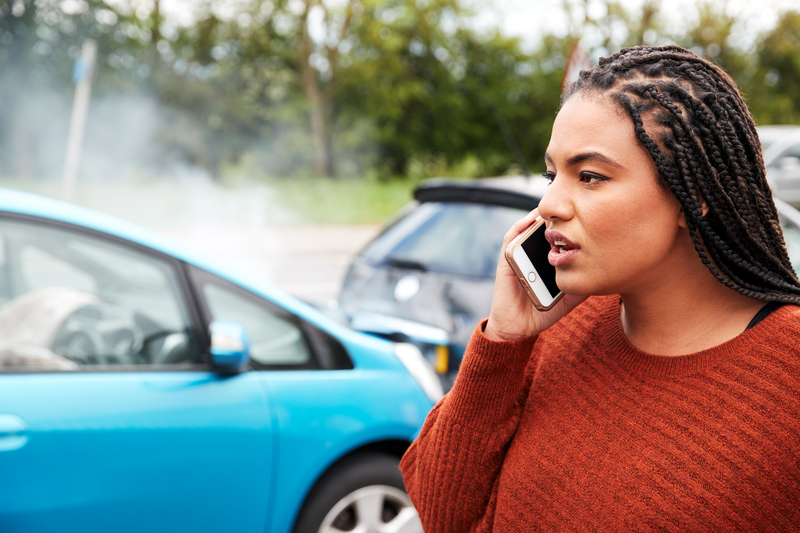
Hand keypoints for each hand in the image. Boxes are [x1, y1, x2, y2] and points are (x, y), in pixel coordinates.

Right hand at [484, 209, 586, 341]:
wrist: (519, 327)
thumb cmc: (542, 310)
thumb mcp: (569, 296)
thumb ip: (583, 284)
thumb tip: (606, 274)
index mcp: (546, 259)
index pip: (558, 235)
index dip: (570, 223)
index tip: (587, 215)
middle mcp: (532, 253)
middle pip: (546, 227)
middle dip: (559, 216)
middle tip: (576, 205)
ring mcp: (519, 254)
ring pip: (529, 226)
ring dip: (542, 215)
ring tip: (558, 208)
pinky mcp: (507, 258)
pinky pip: (512, 236)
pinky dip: (522, 225)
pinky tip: (534, 219)